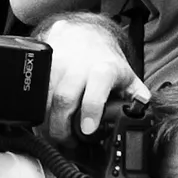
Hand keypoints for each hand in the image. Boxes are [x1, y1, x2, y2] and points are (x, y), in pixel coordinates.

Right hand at [38, 16, 151, 138]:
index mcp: (103, 68)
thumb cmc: (104, 61)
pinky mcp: (41, 67)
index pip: (97, 87)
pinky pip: (34, 94)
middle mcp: (78, 65)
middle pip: (64, 98)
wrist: (83, 34)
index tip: (87, 130)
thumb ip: (137, 98)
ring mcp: (57, 65)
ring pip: (45, 98)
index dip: (91, 109)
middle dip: (61, 127)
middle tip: (67, 143)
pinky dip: (36, 113)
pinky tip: (42, 123)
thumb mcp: (126, 76)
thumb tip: (144, 117)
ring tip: (54, 138)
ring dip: (46, 123)